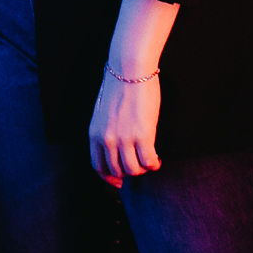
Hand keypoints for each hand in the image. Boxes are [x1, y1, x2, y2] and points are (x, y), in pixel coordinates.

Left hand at [88, 73, 161, 188]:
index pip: (98, 166)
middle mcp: (107, 139)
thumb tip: (116, 149)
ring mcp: (124, 138)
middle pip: (117, 170)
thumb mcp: (104, 113)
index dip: (109, 178)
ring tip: (149, 161)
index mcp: (95, 133)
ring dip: (143, 169)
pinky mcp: (142, 135)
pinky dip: (154, 164)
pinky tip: (157, 159)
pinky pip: (149, 161)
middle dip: (130, 173)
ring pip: (134, 170)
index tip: (119, 182)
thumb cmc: (120, 87)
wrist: (130, 70)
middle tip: (140, 166)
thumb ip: (107, 131)